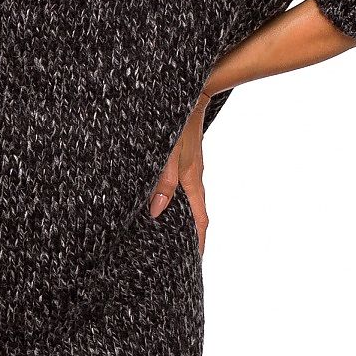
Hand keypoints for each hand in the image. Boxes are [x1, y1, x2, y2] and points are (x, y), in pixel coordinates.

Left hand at [147, 96, 208, 254]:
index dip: (198, 241)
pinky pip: (180, 185)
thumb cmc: (179, 124)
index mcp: (192, 181)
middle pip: (194, 212)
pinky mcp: (183, 159)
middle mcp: (193, 178)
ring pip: (186, 198)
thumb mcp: (168, 155)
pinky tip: (160, 197)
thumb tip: (155, 212)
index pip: (200, 220)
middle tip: (176, 249)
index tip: (194, 258)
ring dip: (179, 214)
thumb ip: (162, 183)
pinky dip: (173, 197)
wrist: (189, 96)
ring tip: (165, 229)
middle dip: (188, 232)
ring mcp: (189, 168)